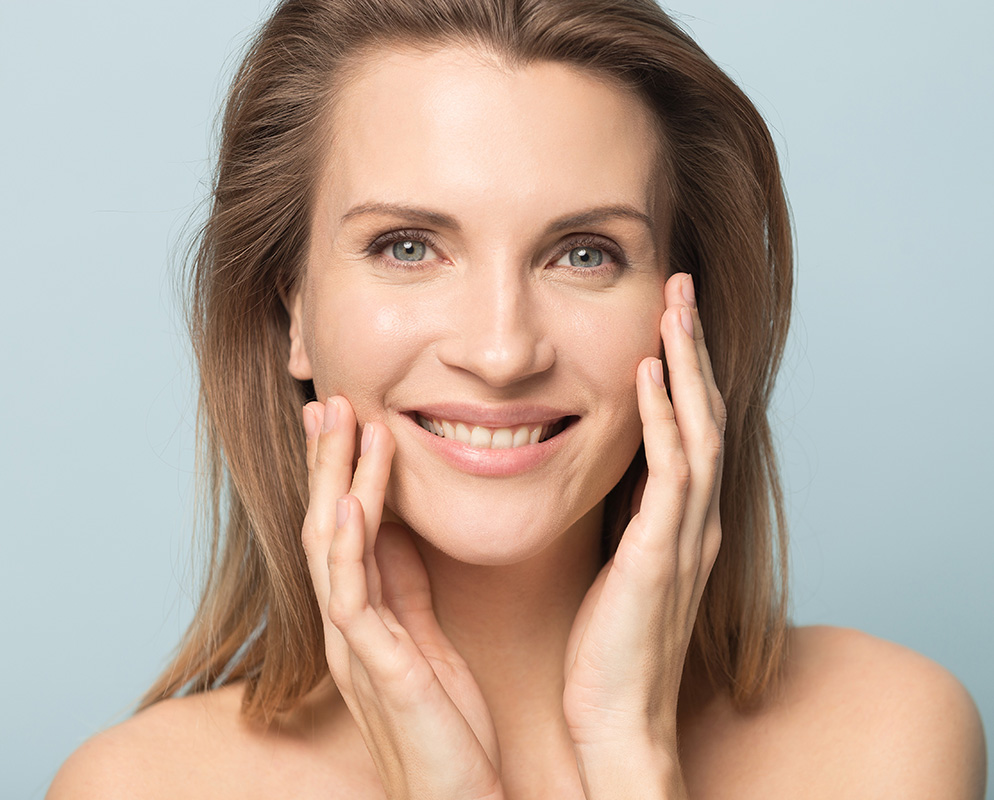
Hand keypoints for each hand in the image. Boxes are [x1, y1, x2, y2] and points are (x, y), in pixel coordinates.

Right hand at [301, 397, 503, 799]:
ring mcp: (355, 646)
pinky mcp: (377, 668)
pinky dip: (350, 542)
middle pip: (325, 524)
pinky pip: (353, 594)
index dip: (340, 472)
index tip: (346, 417)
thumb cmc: (446, 725)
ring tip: (343, 423)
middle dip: (327, 461)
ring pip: (330, 547)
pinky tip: (353, 500)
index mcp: (364, 617)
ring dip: (335, 482)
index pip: (343, 528)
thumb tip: (399, 528)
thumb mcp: (426, 639)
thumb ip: (407, 586)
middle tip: (329, 400)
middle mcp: (348, 625)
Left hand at [562, 273, 723, 796]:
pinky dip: (667, 418)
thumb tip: (599, 477)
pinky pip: (671, 472)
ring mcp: (685, 535)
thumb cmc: (610, 648)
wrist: (618, 719)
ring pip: (698, 428)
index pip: (689, 429)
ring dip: (687, 363)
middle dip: (692, 347)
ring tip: (674, 305)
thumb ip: (620, 520)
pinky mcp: (662, 554)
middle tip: (680, 287)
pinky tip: (651, 374)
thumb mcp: (617, 568)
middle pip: (703, 413)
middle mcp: (694, 520)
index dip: (683, 371)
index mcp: (679, 522)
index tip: (665, 319)